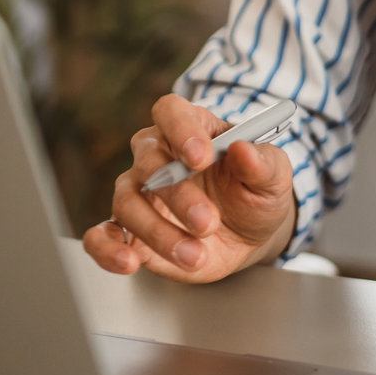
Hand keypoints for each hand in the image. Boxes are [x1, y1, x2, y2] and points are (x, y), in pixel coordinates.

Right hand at [82, 95, 296, 283]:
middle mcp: (157, 156)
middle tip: (208, 222)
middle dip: (178, 195)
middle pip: (150, 162)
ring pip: (128, 202)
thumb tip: (244, 149)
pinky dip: (107, 249)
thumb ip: (262, 162)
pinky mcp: (129, 231)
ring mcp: (139, 193)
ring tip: (195, 256)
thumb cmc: (257, 192)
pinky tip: (128, 263)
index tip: (201, 157)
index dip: (181, 130)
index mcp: (193, 128)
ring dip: (159, 232)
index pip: (171, 111)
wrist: (251, 233)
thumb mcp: (273, 176)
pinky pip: (102, 235)